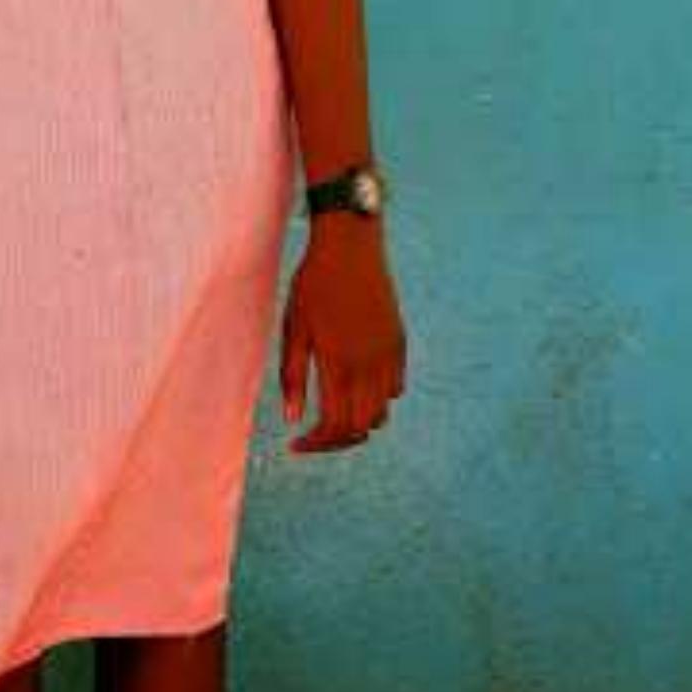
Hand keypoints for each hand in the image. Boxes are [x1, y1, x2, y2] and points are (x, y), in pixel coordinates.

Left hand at [280, 216, 405, 452]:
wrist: (351, 246)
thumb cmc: (313, 284)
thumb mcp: (294, 329)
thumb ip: (293, 376)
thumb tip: (292, 419)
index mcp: (340, 364)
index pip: (334, 425)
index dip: (315, 444)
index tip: (296, 445)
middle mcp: (370, 365)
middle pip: (360, 427)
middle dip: (335, 440)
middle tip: (312, 436)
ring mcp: (389, 355)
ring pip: (381, 412)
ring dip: (357, 422)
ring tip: (333, 415)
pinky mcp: (399, 344)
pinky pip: (395, 388)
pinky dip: (376, 400)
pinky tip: (354, 388)